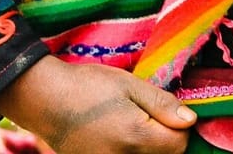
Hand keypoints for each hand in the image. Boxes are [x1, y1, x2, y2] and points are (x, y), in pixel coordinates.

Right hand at [0, 57, 194, 153]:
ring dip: (147, 147)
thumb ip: (162, 104)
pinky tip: (117, 136)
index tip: (168, 113)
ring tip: (131, 125)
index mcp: (135, 137)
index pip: (179, 145)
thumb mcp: (130, 85)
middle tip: (149, 117)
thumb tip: (190, 121)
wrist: (41, 98)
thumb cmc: (87, 86)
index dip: (180, 128)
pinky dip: (128, 151)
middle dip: (164, 139)